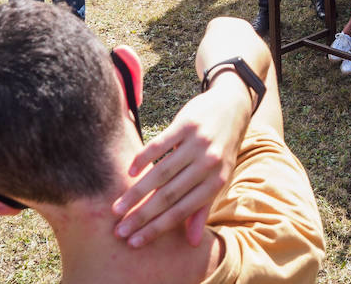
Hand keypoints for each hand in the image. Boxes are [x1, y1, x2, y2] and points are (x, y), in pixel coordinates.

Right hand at [111, 85, 247, 247]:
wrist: (232, 107)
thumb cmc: (222, 149)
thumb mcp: (219, 178)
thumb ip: (203, 208)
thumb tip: (192, 243)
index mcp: (216, 182)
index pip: (182, 211)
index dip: (157, 228)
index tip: (135, 241)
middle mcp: (208, 164)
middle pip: (169, 195)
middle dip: (142, 216)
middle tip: (119, 230)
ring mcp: (198, 143)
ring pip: (161, 172)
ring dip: (137, 192)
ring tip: (117, 208)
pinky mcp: (187, 124)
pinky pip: (160, 144)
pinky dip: (143, 158)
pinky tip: (130, 172)